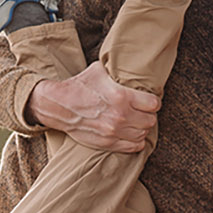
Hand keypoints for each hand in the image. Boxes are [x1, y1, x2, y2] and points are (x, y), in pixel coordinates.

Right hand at [30, 61, 157, 152]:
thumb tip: (127, 65)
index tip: (149, 101)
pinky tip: (131, 133)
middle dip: (148, 115)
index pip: (154, 104)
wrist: (58, 106)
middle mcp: (121, 116)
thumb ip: (116, 71)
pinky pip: (134, 147)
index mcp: (122, 96)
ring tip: (136, 122)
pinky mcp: (108, 143)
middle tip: (142, 112)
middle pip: (151, 120)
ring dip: (142, 128)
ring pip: (144, 134)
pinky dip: (136, 141)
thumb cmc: (79, 86)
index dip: (153, 101)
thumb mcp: (99, 71)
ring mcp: (114, 131)